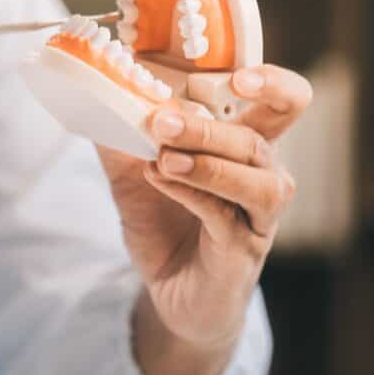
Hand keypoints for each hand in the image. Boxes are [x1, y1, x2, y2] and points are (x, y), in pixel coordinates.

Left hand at [97, 65, 310, 374]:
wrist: (172, 298)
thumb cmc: (166, 229)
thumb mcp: (134, 176)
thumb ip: (119, 138)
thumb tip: (88, 97)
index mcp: (247, 148)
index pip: (284, 104)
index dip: (273, 82)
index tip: (235, 76)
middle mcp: (264, 177)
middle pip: (259, 138)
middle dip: (208, 127)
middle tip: (162, 121)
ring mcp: (258, 217)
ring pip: (257, 179)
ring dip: (210, 162)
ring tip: (164, 157)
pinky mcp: (241, 250)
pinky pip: (225, 216)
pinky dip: (193, 193)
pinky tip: (160, 178)